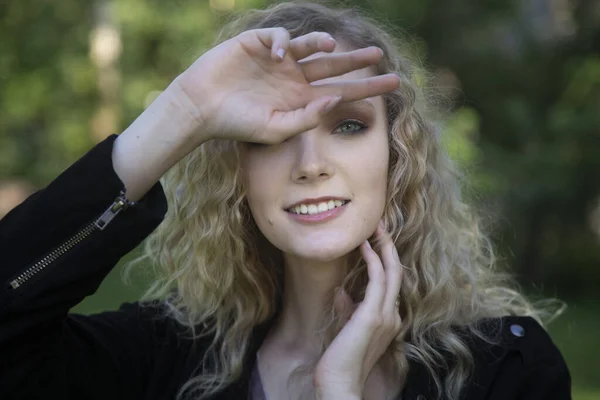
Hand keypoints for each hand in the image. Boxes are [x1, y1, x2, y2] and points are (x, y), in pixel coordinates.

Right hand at [173, 27, 399, 145]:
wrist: (201, 109)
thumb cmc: (237, 124)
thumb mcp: (275, 129)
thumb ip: (306, 118)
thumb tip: (336, 100)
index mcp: (300, 99)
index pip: (341, 93)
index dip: (366, 89)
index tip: (394, 85)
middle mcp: (294, 78)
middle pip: (333, 66)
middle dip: (356, 61)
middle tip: (379, 56)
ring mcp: (278, 60)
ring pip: (310, 46)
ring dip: (321, 43)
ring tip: (330, 45)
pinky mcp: (258, 44)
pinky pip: (281, 38)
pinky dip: (284, 44)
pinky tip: (278, 57)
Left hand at [314, 221, 402, 398]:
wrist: (340, 381)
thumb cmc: (341, 357)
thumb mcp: (346, 327)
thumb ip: (348, 308)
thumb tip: (342, 291)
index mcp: (389, 319)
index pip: (391, 283)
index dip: (386, 260)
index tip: (375, 241)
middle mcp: (392, 315)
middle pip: (397, 272)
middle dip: (389, 247)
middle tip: (380, 225)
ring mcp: (386, 315)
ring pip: (392, 272)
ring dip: (384, 246)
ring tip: (375, 228)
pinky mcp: (374, 314)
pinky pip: (378, 279)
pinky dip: (373, 259)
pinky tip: (364, 246)